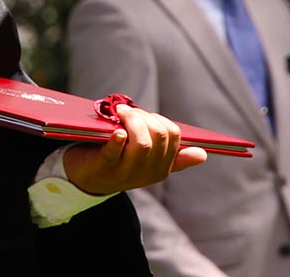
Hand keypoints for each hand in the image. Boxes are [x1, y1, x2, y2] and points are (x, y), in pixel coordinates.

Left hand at [61, 105, 207, 195]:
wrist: (86, 179)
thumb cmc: (119, 163)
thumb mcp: (148, 161)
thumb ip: (175, 158)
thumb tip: (203, 154)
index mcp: (161, 168)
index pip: (174, 136)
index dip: (160, 119)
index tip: (145, 116)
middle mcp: (146, 172)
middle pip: (160, 136)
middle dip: (146, 116)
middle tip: (127, 111)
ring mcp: (125, 171)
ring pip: (142, 144)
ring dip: (133, 121)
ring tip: (120, 112)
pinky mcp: (103, 167)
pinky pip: (113, 152)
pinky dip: (117, 139)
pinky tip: (117, 131)